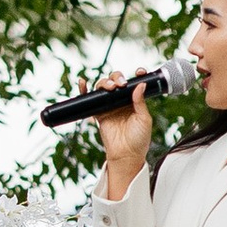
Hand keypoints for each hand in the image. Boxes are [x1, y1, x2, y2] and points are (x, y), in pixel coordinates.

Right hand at [95, 78, 153, 201]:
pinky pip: (90, 100)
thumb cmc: (139, 139)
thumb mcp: (144, 119)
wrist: (127, 155)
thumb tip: (140, 85)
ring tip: (110, 88)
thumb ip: (140, 102)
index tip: (140, 72)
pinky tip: (83, 83)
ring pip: (103, 87)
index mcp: (135, 100)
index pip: (134, 83)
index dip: (136, 75)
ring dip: (104, 83)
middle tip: (120, 85)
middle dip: (117, 78)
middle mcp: (121, 100)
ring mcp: (109, 106)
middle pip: (115, 81)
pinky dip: (84, 90)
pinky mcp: (99, 113)